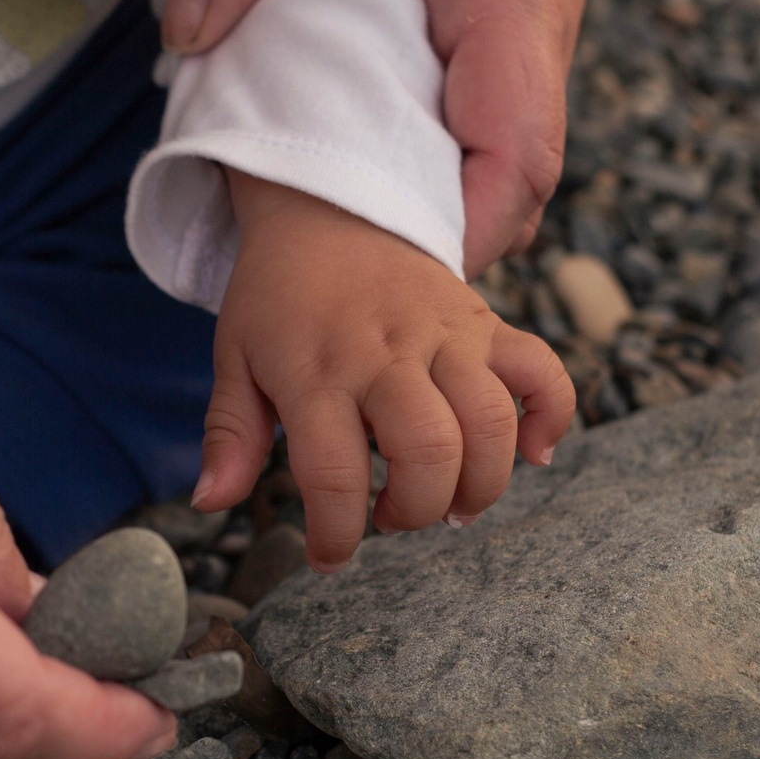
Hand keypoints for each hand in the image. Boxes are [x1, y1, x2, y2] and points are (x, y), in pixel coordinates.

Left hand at [167, 0, 608, 272]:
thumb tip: (190, 35)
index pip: (516, 152)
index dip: (456, 234)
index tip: (375, 274)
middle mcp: (540, 3)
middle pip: (517, 176)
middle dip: (433, 237)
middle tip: (329, 271)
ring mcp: (533, 3)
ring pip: (505, 146)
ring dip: (428, 191)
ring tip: (328, 220)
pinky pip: (485, 101)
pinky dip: (426, 140)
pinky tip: (347, 138)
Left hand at [194, 175, 572, 570]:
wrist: (329, 202)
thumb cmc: (277, 297)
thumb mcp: (235, 359)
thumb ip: (229, 435)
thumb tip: (210, 502)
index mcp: (316, 371)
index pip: (334, 473)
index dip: (336, 534)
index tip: (329, 556)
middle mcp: (386, 353)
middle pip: (429, 450)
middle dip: (418, 509)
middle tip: (394, 516)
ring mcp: (444, 335)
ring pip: (490, 421)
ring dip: (482, 483)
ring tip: (455, 503)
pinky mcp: (485, 322)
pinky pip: (542, 371)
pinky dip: (550, 418)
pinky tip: (532, 453)